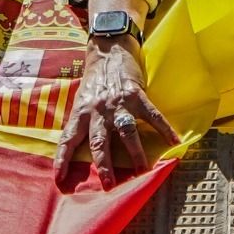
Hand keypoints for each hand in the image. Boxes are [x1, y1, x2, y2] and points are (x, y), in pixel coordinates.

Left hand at [54, 38, 179, 189]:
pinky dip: (164, 129)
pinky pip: (152, 115)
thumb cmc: (94, 78)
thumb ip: (83, 120)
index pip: (68, 138)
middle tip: (109, 184)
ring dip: (134, 153)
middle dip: (104, 165)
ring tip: (141, 171)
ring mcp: (118, 103)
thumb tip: (80, 147)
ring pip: (126, 131)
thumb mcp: (81, 99)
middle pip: (99, 141)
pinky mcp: (137, 95)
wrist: (108, 49)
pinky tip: (174, 142)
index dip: (62, 159)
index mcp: (81, 112)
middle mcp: (98, 110)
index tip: (59, 178)